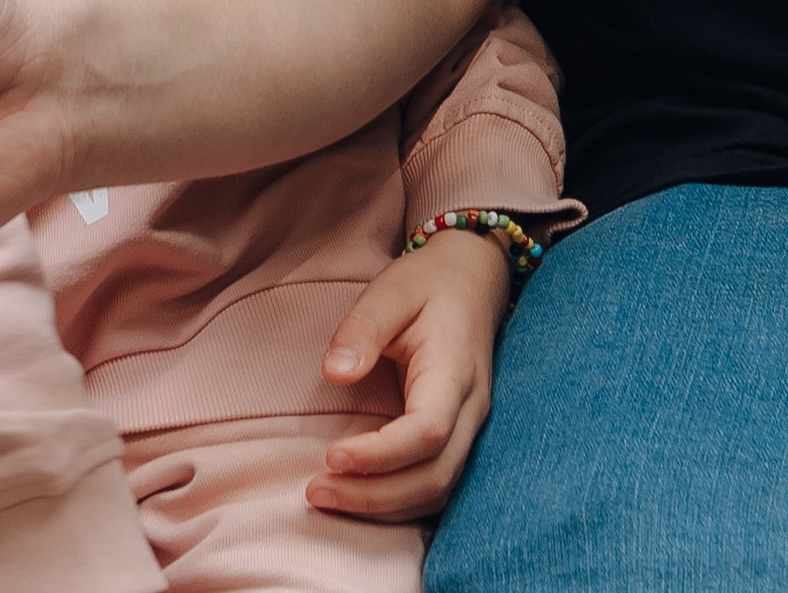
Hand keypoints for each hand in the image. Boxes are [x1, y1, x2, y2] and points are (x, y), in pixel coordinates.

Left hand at [308, 228, 511, 522]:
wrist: (472, 281)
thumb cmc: (426, 285)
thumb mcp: (389, 292)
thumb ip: (361, 330)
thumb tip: (335, 373)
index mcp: (454, 372)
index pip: (428, 431)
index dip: (381, 454)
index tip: (331, 458)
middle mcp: (472, 410)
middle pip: (435, 476)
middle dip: (375, 495)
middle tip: (315, 492)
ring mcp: (472, 429)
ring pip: (440, 490)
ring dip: (384, 506)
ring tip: (325, 499)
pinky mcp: (460, 438)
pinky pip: (438, 485)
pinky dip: (399, 503)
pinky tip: (357, 500)